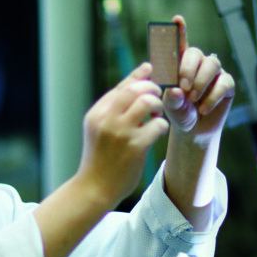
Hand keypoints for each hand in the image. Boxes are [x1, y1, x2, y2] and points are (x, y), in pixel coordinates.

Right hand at [75, 63, 169, 207]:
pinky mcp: (136, 147)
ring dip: (158, 106)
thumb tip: (134, 85)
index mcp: (96, 114)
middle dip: (151, 89)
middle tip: (156, 99)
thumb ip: (113, 109)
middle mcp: (106, 120)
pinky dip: (162, 125)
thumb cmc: (101, 157)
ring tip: (156, 115)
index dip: (138, 75)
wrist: (95, 188)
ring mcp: (121, 133)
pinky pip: (158, 124)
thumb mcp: (98, 129)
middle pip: (135, 89)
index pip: (121, 86)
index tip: (150, 68)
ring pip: (148, 102)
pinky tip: (158, 132)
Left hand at [160, 15, 234, 140]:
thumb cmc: (180, 114)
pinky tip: (204, 108)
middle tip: (183, 88)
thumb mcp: (172, 107)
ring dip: (201, 82)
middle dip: (188, 69)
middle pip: (196, 53)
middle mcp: (198, 64)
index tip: (176, 19)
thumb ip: (171, 99)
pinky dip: (213, 96)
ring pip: (212, 64)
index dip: (180, 30)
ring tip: (193, 99)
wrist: (195, 131)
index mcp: (180, 64)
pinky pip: (224, 82)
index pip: (179, 44)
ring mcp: (214, 73)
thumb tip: (175, 90)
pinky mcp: (227, 84)